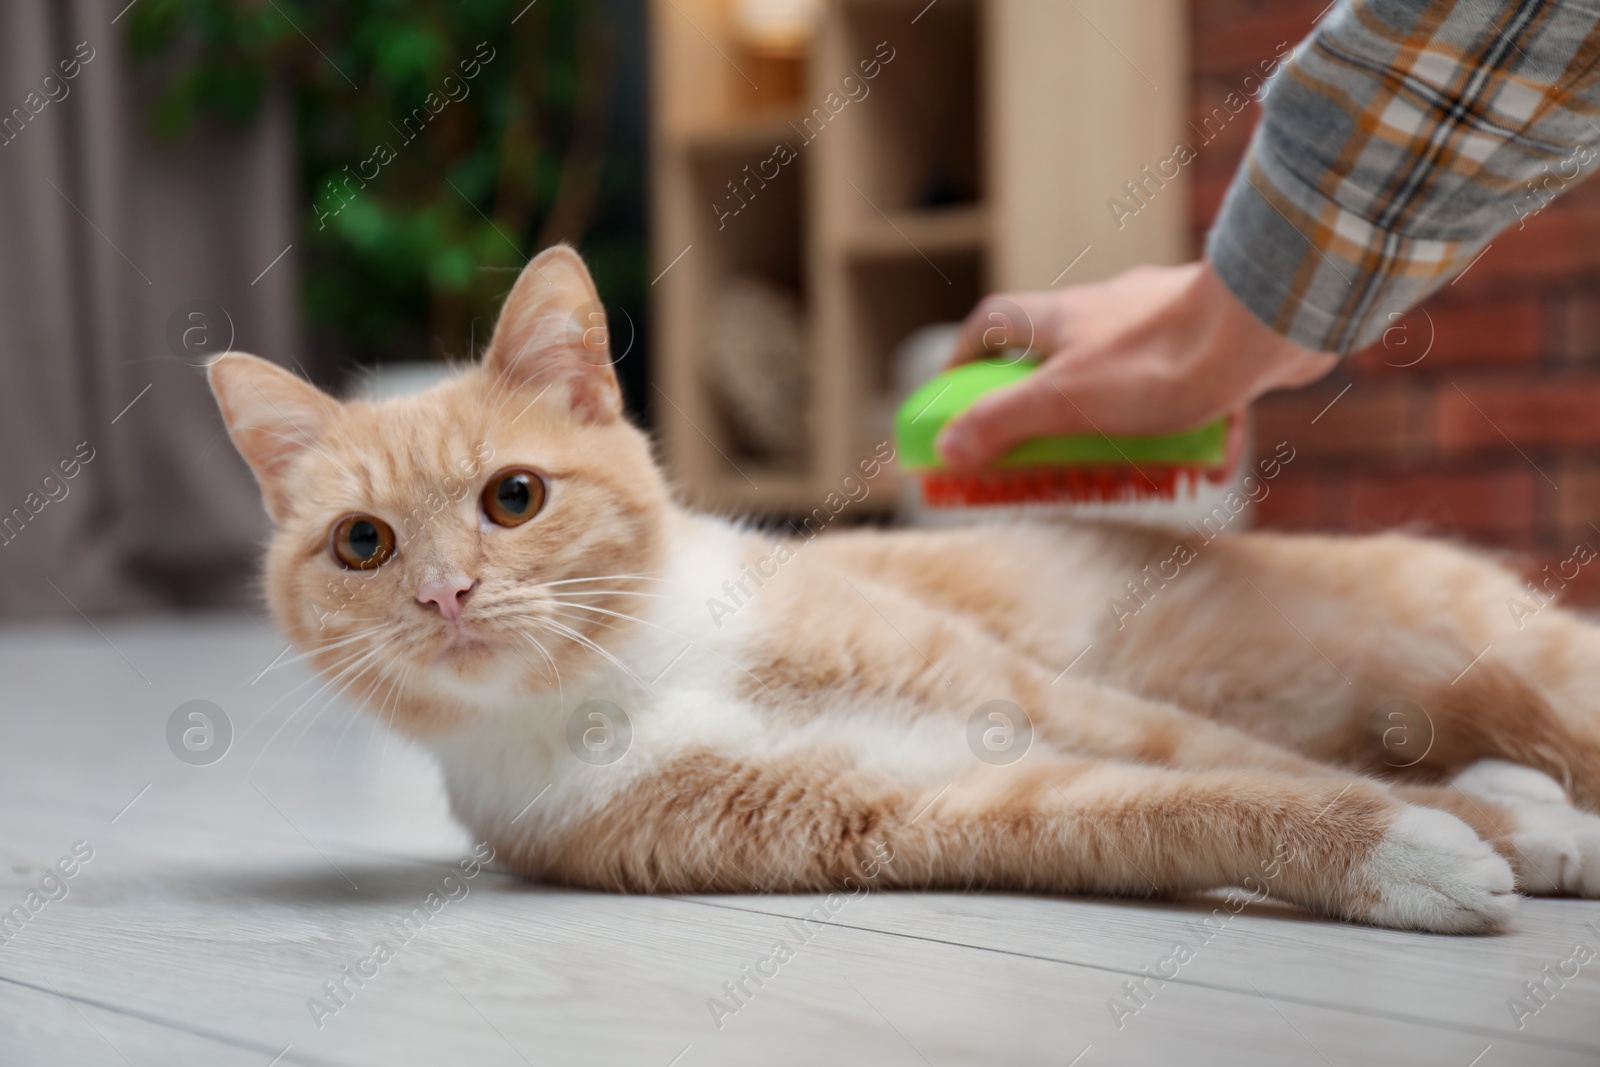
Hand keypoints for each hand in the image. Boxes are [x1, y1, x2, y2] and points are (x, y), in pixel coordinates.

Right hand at [936, 260, 1339, 473]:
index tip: (956, 398)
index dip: (966, 359)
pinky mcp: (1215, 343)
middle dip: (1050, 410)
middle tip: (1049, 458)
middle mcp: (1108, 313)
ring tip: (1134, 472)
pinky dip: (1191, 428)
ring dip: (1122, 426)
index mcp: (1063, 317)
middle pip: (1058, 358)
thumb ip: (1004, 422)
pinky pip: (1192, 390)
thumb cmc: (1162, 358)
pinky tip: (1207, 464)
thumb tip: (948, 448)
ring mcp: (1163, 324)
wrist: (1264, 324)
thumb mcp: (1064, 400)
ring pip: (1126, 377)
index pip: (992, 323)